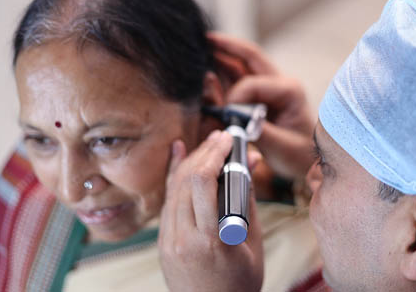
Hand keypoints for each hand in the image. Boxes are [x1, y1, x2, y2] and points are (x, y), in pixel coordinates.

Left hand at [159, 130, 263, 291]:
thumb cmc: (239, 283)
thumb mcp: (252, 242)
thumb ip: (246, 200)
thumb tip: (248, 163)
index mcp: (211, 240)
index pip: (204, 182)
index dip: (215, 153)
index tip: (228, 140)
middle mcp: (183, 237)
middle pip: (187, 179)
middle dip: (205, 152)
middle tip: (221, 137)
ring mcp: (168, 240)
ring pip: (175, 187)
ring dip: (192, 161)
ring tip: (209, 145)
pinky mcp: (163, 240)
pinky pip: (168, 200)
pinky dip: (175, 175)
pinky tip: (179, 152)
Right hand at [209, 32, 315, 178]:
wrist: (307, 163)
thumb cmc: (299, 155)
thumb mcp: (281, 147)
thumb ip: (258, 131)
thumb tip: (234, 119)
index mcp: (289, 90)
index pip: (252, 83)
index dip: (234, 96)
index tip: (226, 115)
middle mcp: (279, 83)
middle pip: (250, 57)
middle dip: (227, 46)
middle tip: (205, 38)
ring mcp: (269, 88)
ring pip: (242, 65)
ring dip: (223, 56)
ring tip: (203, 48)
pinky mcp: (260, 97)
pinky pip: (239, 80)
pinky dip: (223, 74)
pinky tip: (209, 70)